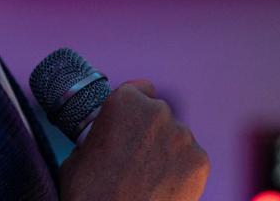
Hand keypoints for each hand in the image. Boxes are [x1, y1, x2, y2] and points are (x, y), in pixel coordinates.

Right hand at [58, 80, 209, 200]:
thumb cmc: (88, 192)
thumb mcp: (80, 151)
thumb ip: (101, 133)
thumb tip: (106, 137)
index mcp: (124, 100)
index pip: (143, 89)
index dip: (137, 108)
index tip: (134, 123)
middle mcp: (156, 110)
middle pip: (160, 114)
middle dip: (152, 132)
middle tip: (138, 159)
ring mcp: (181, 135)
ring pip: (178, 138)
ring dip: (168, 151)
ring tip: (151, 178)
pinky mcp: (200, 161)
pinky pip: (192, 160)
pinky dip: (183, 172)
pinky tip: (166, 187)